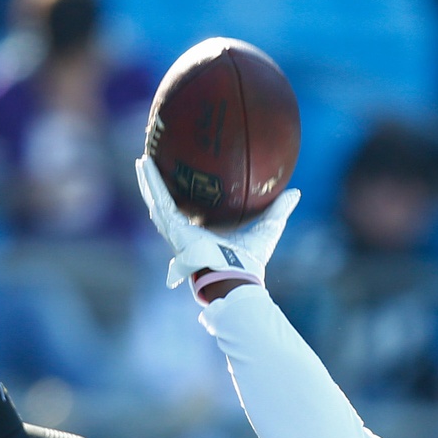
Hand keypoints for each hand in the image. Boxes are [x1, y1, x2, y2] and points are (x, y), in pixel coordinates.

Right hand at [135, 156, 299, 294]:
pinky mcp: (173, 228)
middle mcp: (185, 232)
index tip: (182, 178)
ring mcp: (176, 231)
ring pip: (157, 200)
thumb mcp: (268, 227)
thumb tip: (296, 192)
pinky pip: (160, 200)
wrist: (235, 276)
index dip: (184, 195)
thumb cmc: (250, 261)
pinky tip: (145, 164)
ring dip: (148, 180)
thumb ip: (279, 210)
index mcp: (203, 233)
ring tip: (142, 160)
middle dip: (159, 185)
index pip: (190, 210)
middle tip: (153, 164)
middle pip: (167, 204)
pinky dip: (152, 182)